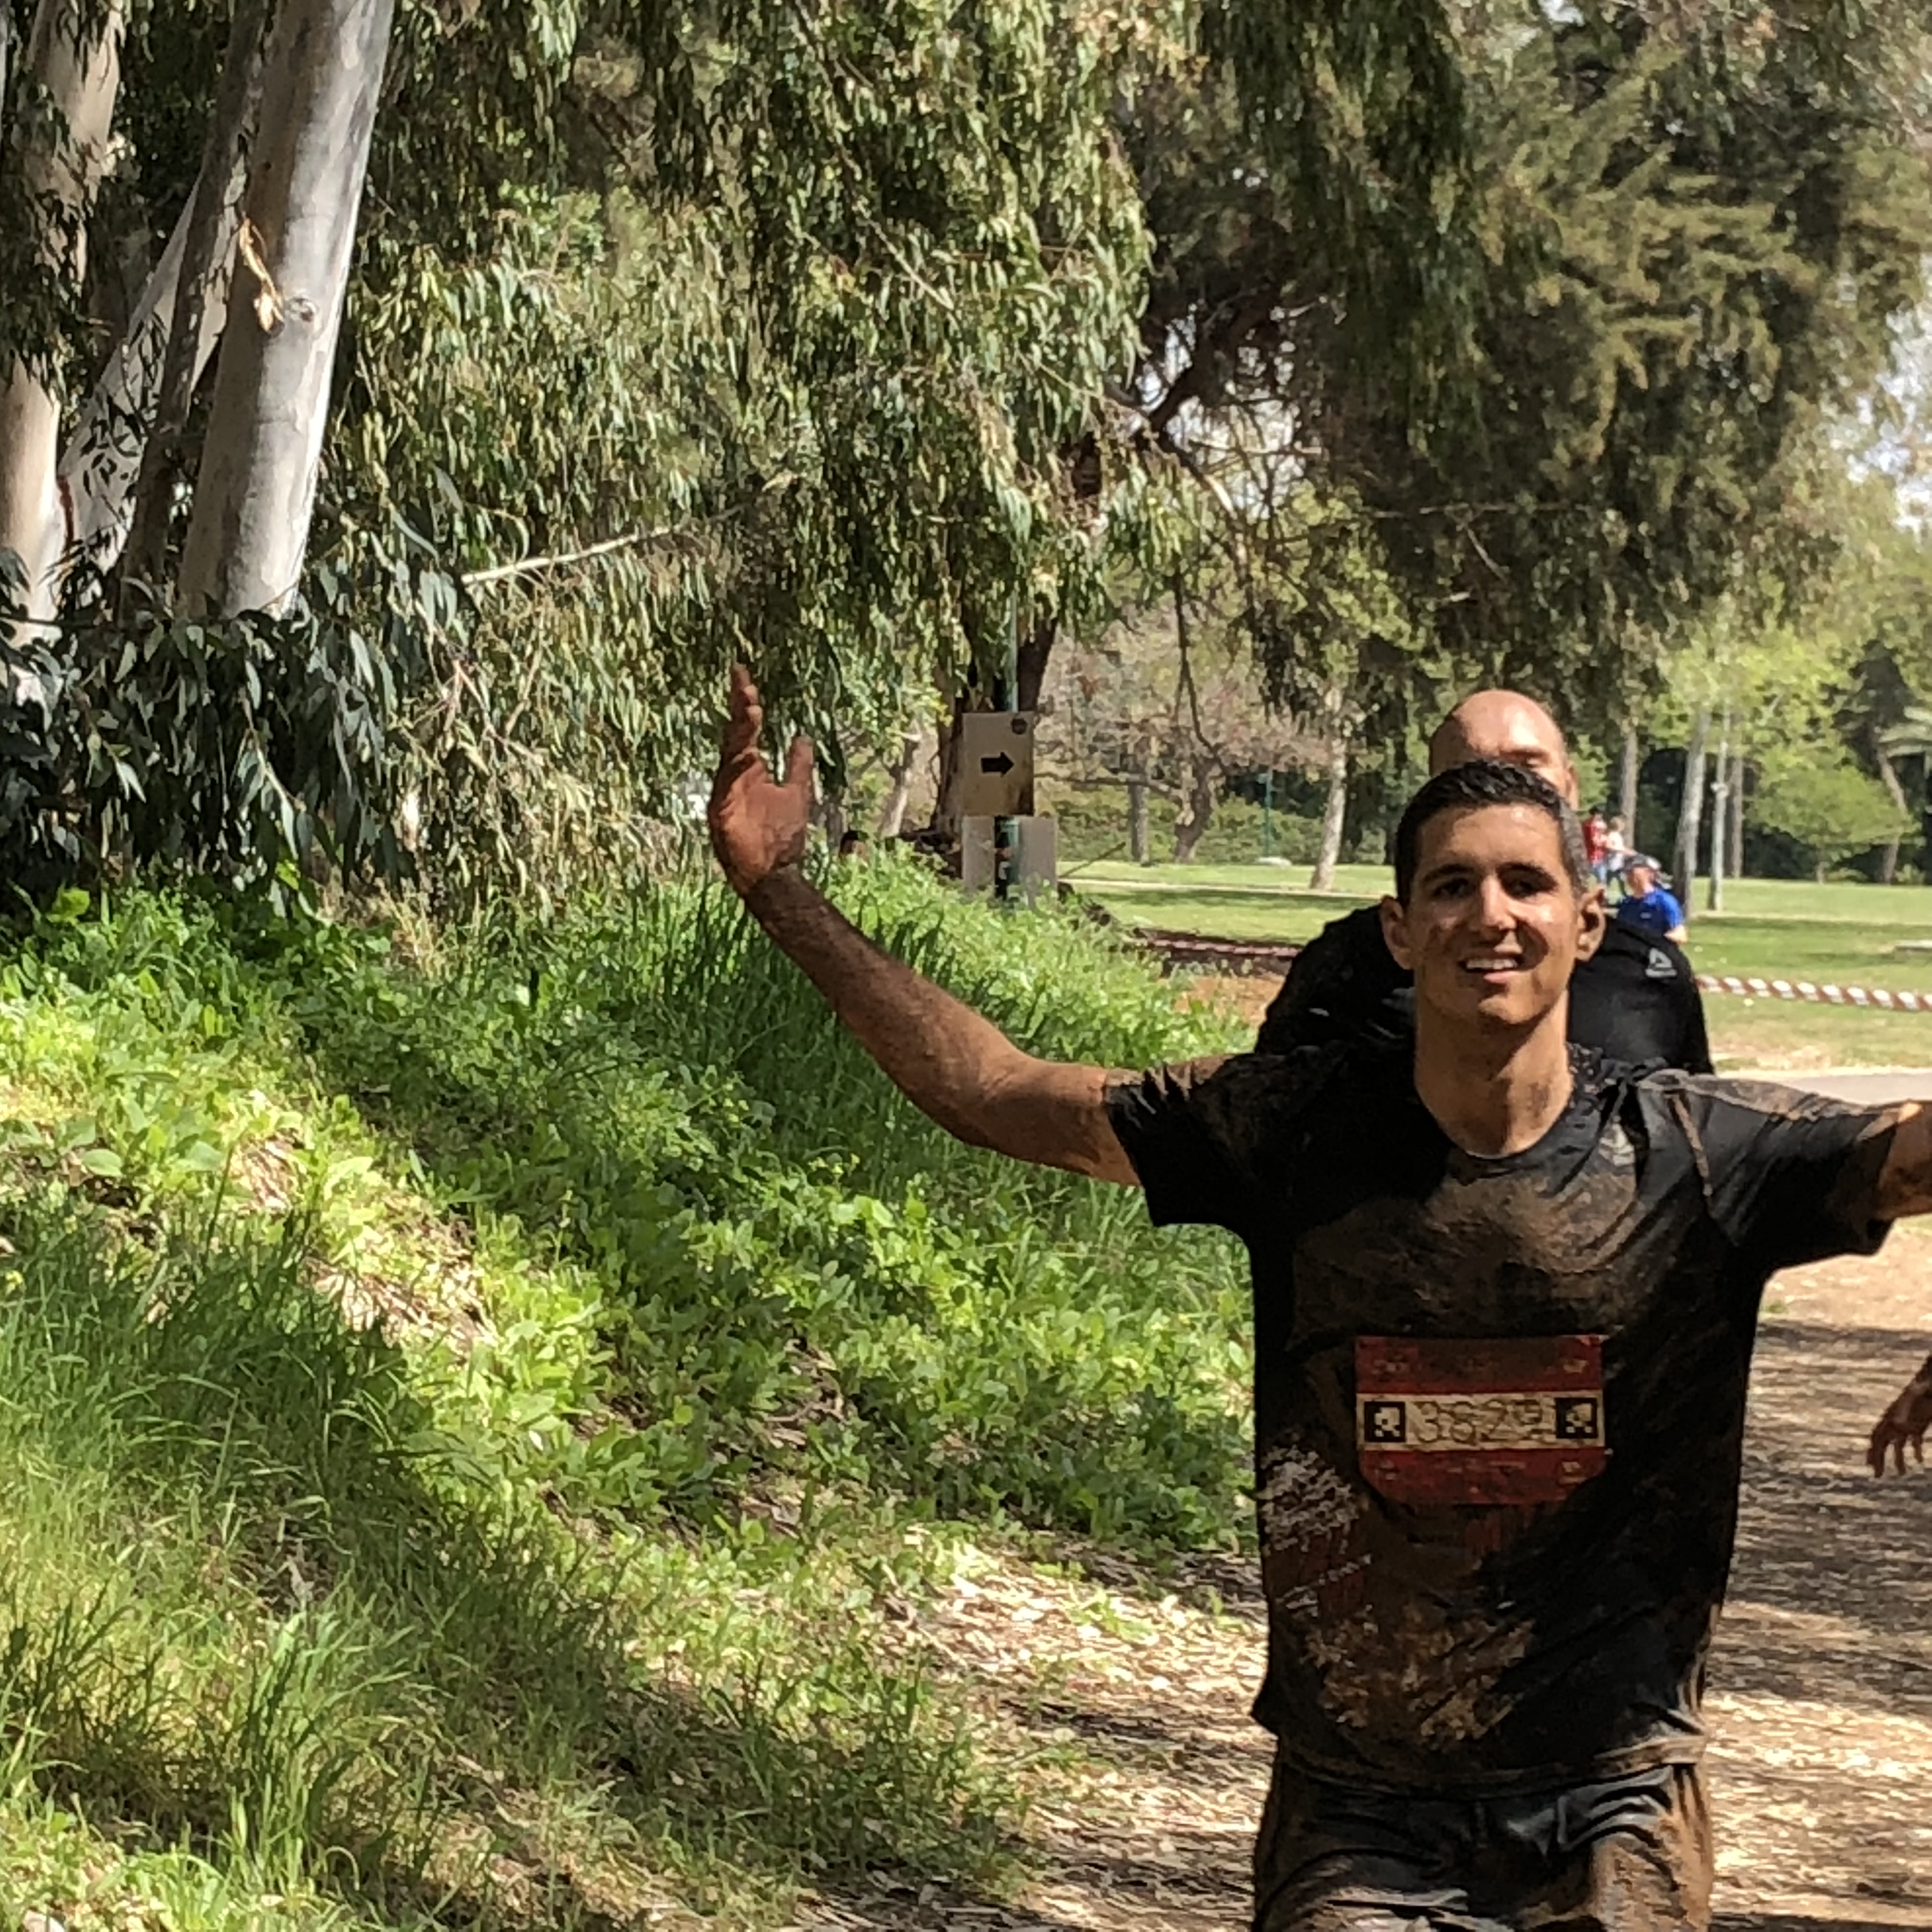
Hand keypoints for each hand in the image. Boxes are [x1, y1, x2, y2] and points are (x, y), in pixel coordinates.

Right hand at [709, 666, 812, 896]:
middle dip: (737, 707)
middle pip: (733, 734)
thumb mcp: (796, 792)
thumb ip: (798, 765)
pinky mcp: (722, 811)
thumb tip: (802, 737)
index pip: (744, 728)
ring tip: (751, 706)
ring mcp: (726, 792)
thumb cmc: (781, 837)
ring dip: (739, 731)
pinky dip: (736, 766)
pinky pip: (727, 783)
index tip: (744, 676)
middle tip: (743, 680)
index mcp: (749, 769)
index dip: (743, 702)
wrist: (773, 873)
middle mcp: (734, 776)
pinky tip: (748, 752)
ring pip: (729, 753)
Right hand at [1867, 1372, 1931, 1475]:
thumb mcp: (1915, 1396)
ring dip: (1898, 1459)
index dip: (1872, 1449)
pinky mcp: (1919, 1425)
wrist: (1931, 1382)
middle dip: (1879, 1458)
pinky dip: (1914, 1451)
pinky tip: (1918, 1461)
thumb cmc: (1925, 1387)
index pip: (1877, 1435)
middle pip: (1883, 1443)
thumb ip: (1906, 1409)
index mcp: (1891, 1415)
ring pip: (1898, 1444)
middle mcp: (1896, 1421)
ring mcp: (1908, 1423)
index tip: (1869, 1464)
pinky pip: (1914, 1441)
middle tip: (1877, 1475)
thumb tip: (1898, 1424)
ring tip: (1901, 1473)